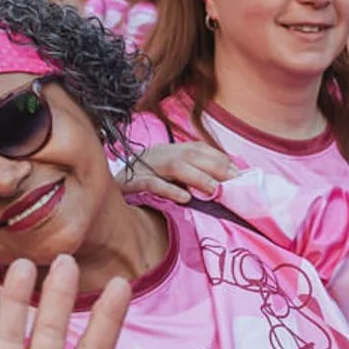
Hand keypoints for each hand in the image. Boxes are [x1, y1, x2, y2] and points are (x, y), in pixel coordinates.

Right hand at [121, 142, 239, 203]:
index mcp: (170, 150)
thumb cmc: (144, 179)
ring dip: (198, 177)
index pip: (200, 149)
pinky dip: (169, 189)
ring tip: (215, 191)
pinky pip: (152, 183)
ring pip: (176, 166)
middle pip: (192, 155)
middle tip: (235, 183)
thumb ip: (192, 172)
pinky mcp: (132, 182)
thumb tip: (223, 179)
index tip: (241, 175)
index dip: (221, 160)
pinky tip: (184, 198)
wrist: (107, 183)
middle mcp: (159, 154)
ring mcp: (146, 167)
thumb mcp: (168, 171)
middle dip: (216, 167)